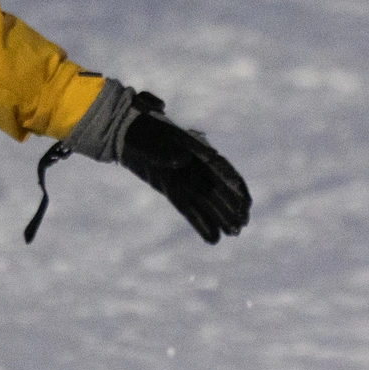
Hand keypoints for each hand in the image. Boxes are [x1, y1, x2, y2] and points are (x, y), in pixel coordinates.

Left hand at [118, 92, 250, 243]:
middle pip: (217, 188)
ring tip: (234, 232)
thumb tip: (182, 161)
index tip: (245, 201)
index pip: (220, 168)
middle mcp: (192, 165)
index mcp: (193, 149)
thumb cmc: (138, 132)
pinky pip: (188, 208)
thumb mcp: (149, 139)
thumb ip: (164, 151)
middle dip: (232, 205)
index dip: (234, 185)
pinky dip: (199, 222)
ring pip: (207, 200)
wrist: (123, 132)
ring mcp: (182, 177)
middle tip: (243, 223)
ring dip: (221, 216)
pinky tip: (212, 237)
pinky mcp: (170, 188)